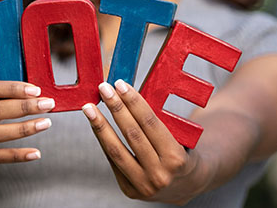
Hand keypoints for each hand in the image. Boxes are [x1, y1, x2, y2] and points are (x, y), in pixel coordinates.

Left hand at [82, 79, 209, 203]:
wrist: (188, 185)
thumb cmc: (181, 152)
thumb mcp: (179, 136)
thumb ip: (155, 120)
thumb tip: (126, 93)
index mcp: (175, 158)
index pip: (150, 123)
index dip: (133, 102)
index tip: (120, 84)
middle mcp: (160, 175)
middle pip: (131, 135)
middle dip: (116, 108)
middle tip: (103, 88)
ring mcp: (144, 186)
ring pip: (116, 151)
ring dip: (100, 126)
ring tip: (89, 108)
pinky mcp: (130, 191)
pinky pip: (113, 162)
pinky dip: (104, 142)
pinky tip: (97, 126)